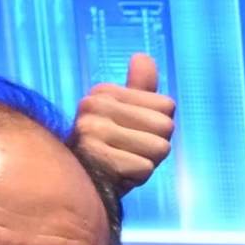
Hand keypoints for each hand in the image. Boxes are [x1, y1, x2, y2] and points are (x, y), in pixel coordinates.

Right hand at [70, 51, 176, 198]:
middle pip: (166, 126)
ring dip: (146, 163)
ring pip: (159, 148)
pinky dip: (136, 178)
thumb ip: (139, 89)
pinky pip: (145, 168)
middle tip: (128, 153)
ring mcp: (92, 130)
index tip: (132, 135)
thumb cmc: (109, 150)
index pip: (168, 106)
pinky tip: (116, 176)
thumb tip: (142, 56)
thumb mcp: (125, 116)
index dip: (159, 128)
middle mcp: (93, 106)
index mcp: (104, 92)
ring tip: (122, 163)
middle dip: (155, 147)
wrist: (77, 188)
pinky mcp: (96, 158)